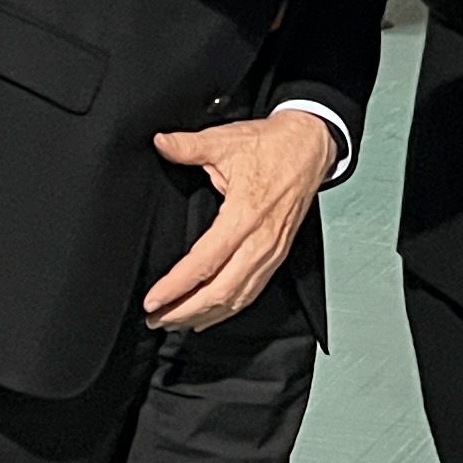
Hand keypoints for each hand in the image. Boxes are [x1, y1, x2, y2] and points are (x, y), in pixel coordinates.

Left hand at [145, 110, 338, 330]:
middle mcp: (260, 241)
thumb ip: (189, 146)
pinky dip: (228, 309)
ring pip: (237, 297)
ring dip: (205, 315)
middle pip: (221, 291)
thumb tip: (161, 143)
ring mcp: (272, 251)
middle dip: (185, 311)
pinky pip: (252, 291)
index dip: (177, 286)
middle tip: (156, 319)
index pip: (205, 263)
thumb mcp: (226, 140)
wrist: (309, 146)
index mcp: (244, 215)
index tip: (153, 300)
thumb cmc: (271, 146)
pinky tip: (209, 316)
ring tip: (175, 322)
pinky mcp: (277, 254)